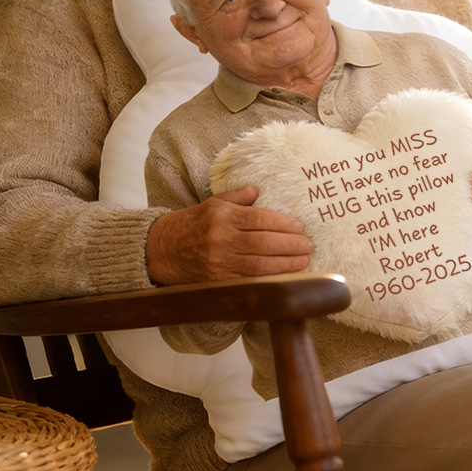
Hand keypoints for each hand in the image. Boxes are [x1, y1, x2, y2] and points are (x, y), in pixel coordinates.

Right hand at [146, 186, 312, 284]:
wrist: (162, 249)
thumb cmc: (192, 223)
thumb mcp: (213, 204)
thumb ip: (237, 198)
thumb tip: (257, 190)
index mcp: (222, 216)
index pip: (260, 219)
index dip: (283, 224)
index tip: (300, 227)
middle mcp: (221, 238)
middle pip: (264, 242)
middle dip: (290, 245)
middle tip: (309, 245)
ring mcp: (220, 261)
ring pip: (260, 264)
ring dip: (286, 264)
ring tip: (304, 260)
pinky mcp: (219, 280)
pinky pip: (250, 280)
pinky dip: (270, 279)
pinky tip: (285, 276)